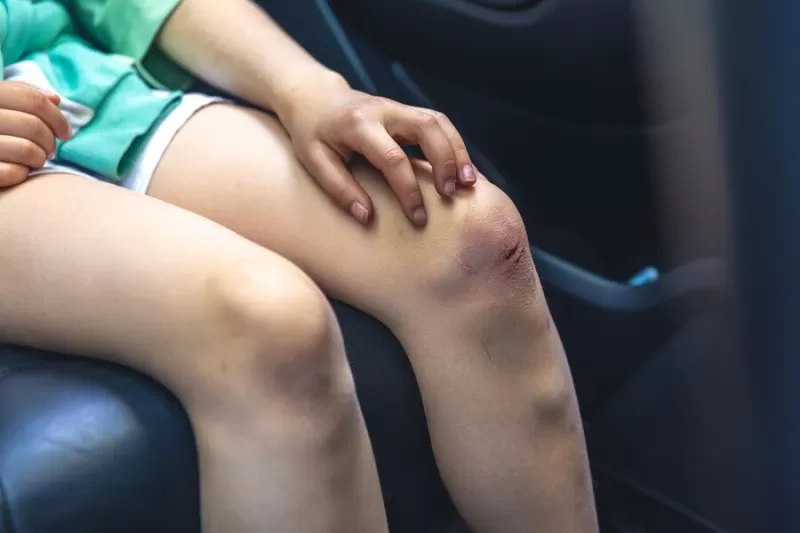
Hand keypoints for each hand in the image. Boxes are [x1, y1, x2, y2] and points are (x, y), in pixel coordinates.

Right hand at [0, 81, 71, 187]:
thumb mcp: (3, 107)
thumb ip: (24, 98)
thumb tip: (55, 99)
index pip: (31, 99)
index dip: (57, 117)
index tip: (65, 134)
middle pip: (33, 125)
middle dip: (49, 142)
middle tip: (48, 151)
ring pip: (27, 150)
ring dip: (38, 159)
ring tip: (32, 161)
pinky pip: (13, 173)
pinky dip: (22, 174)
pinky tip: (16, 172)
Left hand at [282, 78, 476, 225]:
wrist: (316, 97)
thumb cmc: (312, 134)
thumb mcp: (314, 161)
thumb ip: (339, 188)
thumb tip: (367, 217)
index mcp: (357, 124)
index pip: (392, 157)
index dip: (408, 189)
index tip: (417, 217)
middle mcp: (384, 110)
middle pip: (427, 128)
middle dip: (445, 162)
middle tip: (451, 195)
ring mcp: (399, 107)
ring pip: (439, 122)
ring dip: (457, 152)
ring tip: (469, 184)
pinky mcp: (408, 111)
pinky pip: (440, 124)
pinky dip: (455, 146)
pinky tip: (463, 171)